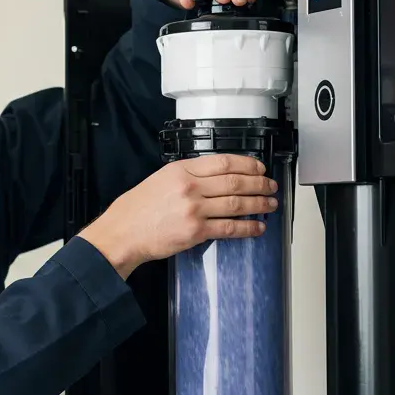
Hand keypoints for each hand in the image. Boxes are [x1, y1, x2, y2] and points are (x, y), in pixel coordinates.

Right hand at [78, 154, 277, 278]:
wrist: (122, 233)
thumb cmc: (136, 209)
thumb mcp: (160, 179)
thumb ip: (187, 176)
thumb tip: (215, 178)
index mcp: (181, 170)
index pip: (223, 162)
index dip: (247, 164)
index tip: (259, 167)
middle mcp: (190, 187)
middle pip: (235, 182)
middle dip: (258, 184)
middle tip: (271, 186)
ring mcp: (194, 210)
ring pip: (236, 204)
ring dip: (258, 204)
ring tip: (270, 204)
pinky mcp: (196, 232)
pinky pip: (229, 228)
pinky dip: (247, 228)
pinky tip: (257, 227)